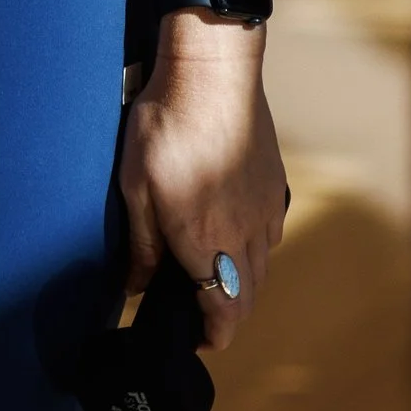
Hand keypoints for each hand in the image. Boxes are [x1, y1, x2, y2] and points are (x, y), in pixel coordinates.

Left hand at [119, 20, 286, 351]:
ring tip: (209, 271)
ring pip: (261, 268)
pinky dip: (253, 249)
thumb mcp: (135, 185)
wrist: (213, 71)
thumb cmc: (166, 124)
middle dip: (224, 313)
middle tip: (195, 308)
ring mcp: (265, 210)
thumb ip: (140, 243)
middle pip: (246, 297)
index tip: (195, 339)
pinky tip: (230, 229)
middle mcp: (243, 235)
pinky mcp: (275, 185)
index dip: (213, 337)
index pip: (225, 314)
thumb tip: (135, 286)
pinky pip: (270, 235)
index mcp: (205, 241)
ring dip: (240, 282)